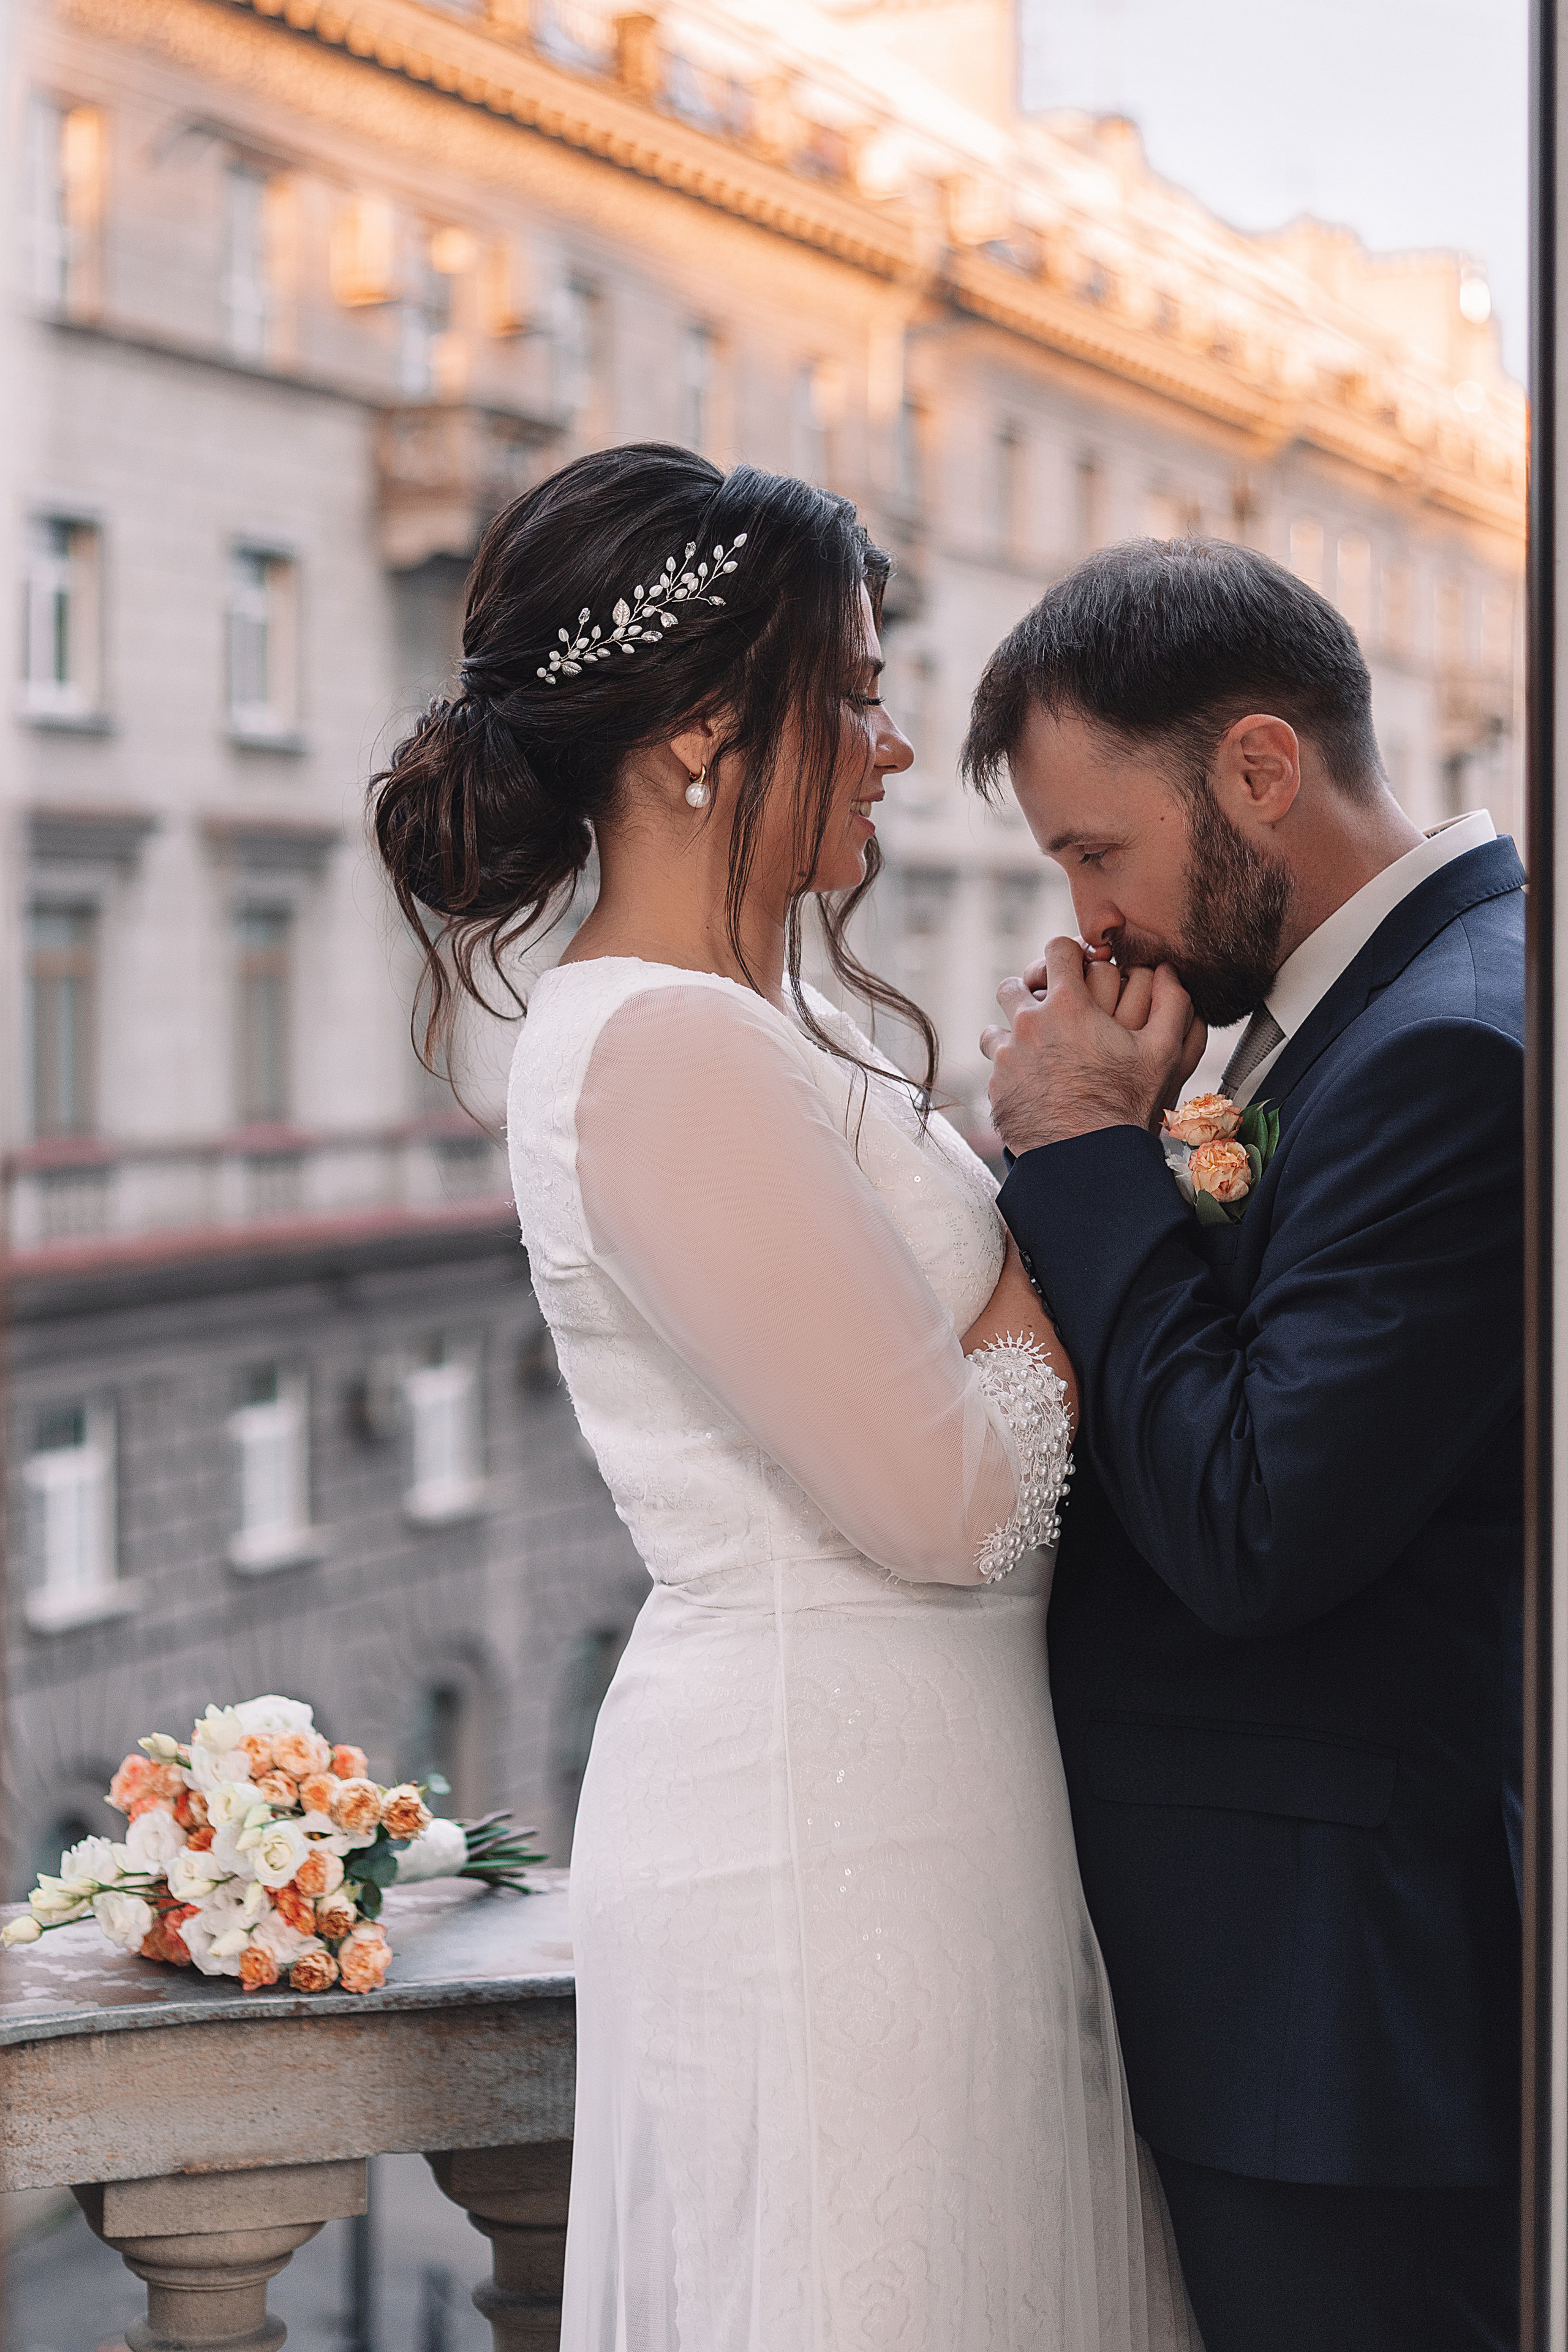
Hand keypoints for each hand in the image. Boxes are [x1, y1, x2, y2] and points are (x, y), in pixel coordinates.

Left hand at [979, 938, 1206, 1154]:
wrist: (1089, 1159)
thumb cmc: (1129, 1104)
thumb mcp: (1163, 1051)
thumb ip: (1172, 1002)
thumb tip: (1169, 969)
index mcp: (1068, 1005)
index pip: (1056, 949)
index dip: (1067, 954)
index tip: (1074, 968)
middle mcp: (1029, 1024)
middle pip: (1014, 983)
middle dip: (1030, 991)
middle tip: (1049, 1011)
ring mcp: (1007, 1056)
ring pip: (995, 1027)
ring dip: (1012, 1032)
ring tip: (1035, 1050)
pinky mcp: (996, 1087)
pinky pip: (995, 1068)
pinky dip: (1010, 1071)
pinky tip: (1032, 1085)